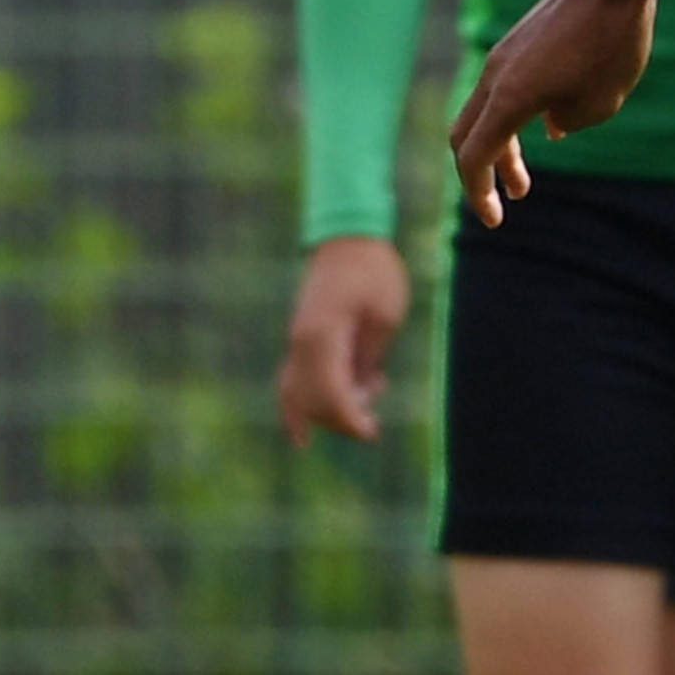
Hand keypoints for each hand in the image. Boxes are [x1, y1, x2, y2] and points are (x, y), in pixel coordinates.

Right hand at [276, 236, 411, 445]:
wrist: (350, 237)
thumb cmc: (375, 273)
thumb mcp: (385, 316)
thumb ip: (367, 358)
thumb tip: (357, 392)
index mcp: (323, 336)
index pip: (330, 394)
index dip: (350, 420)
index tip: (372, 434)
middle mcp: (301, 343)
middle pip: (314, 402)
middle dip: (343, 419)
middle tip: (375, 420)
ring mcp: (296, 341)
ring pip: (301, 396)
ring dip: (330, 410)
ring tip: (367, 393)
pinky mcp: (300, 339)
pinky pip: (290, 383)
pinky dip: (295, 410)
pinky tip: (302, 437)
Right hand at [446, 0, 661, 226]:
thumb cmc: (614, 42)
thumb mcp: (600, 102)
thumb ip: (569, 122)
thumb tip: (553, 124)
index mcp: (509, 97)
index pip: (474, 157)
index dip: (478, 194)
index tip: (495, 220)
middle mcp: (496, 74)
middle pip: (466, 136)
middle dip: (481, 175)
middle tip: (504, 202)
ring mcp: (505, 54)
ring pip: (484, 111)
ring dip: (499, 148)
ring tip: (523, 182)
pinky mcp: (521, 40)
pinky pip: (503, 88)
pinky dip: (511, 117)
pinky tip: (548, 125)